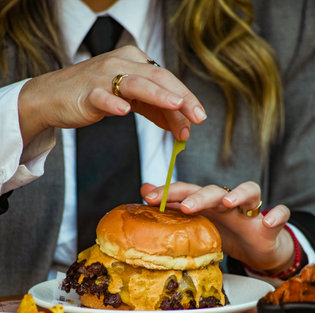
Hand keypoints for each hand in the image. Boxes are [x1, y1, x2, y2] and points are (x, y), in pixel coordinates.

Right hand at [18, 45, 206, 145]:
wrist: (54, 97)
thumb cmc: (95, 96)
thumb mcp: (130, 100)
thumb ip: (155, 109)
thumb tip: (182, 126)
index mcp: (135, 62)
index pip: (167, 80)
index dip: (186, 100)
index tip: (199, 119)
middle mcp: (122, 63)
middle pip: (158, 78)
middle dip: (181, 98)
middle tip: (198, 117)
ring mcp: (103, 76)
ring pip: (135, 83)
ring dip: (157, 94)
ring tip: (176, 106)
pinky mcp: (87, 93)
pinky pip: (102, 96)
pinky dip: (113, 103)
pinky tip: (123, 111)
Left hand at [142, 181, 295, 273]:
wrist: (257, 249)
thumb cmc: (226, 234)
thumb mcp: (199, 223)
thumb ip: (174, 206)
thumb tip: (144, 190)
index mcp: (208, 204)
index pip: (189, 191)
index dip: (171, 192)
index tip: (149, 198)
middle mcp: (229, 203)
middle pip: (216, 190)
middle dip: (200, 196)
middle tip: (186, 207)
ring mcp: (251, 211)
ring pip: (251, 191)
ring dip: (240, 194)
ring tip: (228, 204)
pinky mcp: (271, 224)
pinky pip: (280, 214)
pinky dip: (277, 215)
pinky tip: (268, 223)